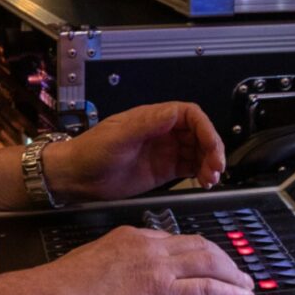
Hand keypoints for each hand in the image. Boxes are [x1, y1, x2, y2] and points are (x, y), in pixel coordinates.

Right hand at [35, 225, 253, 294]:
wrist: (56, 293)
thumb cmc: (66, 283)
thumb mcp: (96, 257)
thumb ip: (118, 259)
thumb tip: (127, 272)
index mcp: (134, 236)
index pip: (177, 239)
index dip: (200, 250)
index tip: (209, 260)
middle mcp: (151, 245)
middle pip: (201, 245)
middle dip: (225, 258)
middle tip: (239, 272)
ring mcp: (158, 267)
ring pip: (210, 262)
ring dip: (234, 274)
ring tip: (247, 285)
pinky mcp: (161, 291)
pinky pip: (206, 288)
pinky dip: (229, 292)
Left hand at [45, 101, 227, 202]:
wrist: (77, 177)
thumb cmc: (90, 151)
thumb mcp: (119, 136)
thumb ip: (146, 124)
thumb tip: (172, 113)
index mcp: (153, 118)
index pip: (190, 115)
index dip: (205, 128)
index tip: (210, 145)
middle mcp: (162, 132)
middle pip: (199, 134)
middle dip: (212, 149)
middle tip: (216, 167)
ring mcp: (164, 151)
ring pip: (198, 152)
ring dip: (210, 163)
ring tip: (211, 178)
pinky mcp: (164, 170)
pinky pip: (191, 168)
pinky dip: (202, 174)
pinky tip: (204, 182)